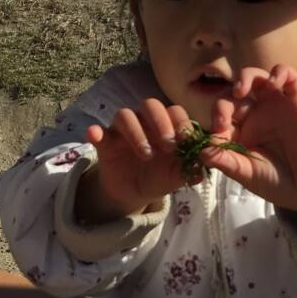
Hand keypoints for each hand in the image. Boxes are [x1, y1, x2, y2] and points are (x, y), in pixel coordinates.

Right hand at [80, 99, 195, 221]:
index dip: (181, 122)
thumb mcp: (176, 177)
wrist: (134, 193)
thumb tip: (201, 173)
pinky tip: (95, 136)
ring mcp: (123, 131)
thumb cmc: (160, 177)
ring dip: (136, 131)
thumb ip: (189, 171)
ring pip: (125, 115)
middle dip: (160, 121)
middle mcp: (145, 122)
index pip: (175, 111)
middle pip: (150, 104)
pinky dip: (96, 132)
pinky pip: (98, 131)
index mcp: (167, 126)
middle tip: (168, 145)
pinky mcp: (105, 142)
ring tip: (146, 154)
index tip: (186, 139)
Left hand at [202, 65, 296, 230]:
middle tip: (224, 118)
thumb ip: (225, 161)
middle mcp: (256, 114)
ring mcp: (276, 105)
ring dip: (246, 77)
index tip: (217, 131)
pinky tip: (272, 82)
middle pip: (234, 94)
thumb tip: (202, 151)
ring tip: (240, 90)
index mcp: (239, 131)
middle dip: (224, 102)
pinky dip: (279, 72)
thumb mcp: (246, 174)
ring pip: (257, 78)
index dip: (215, 118)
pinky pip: (288, 76)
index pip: (221, 114)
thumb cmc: (276, 182)